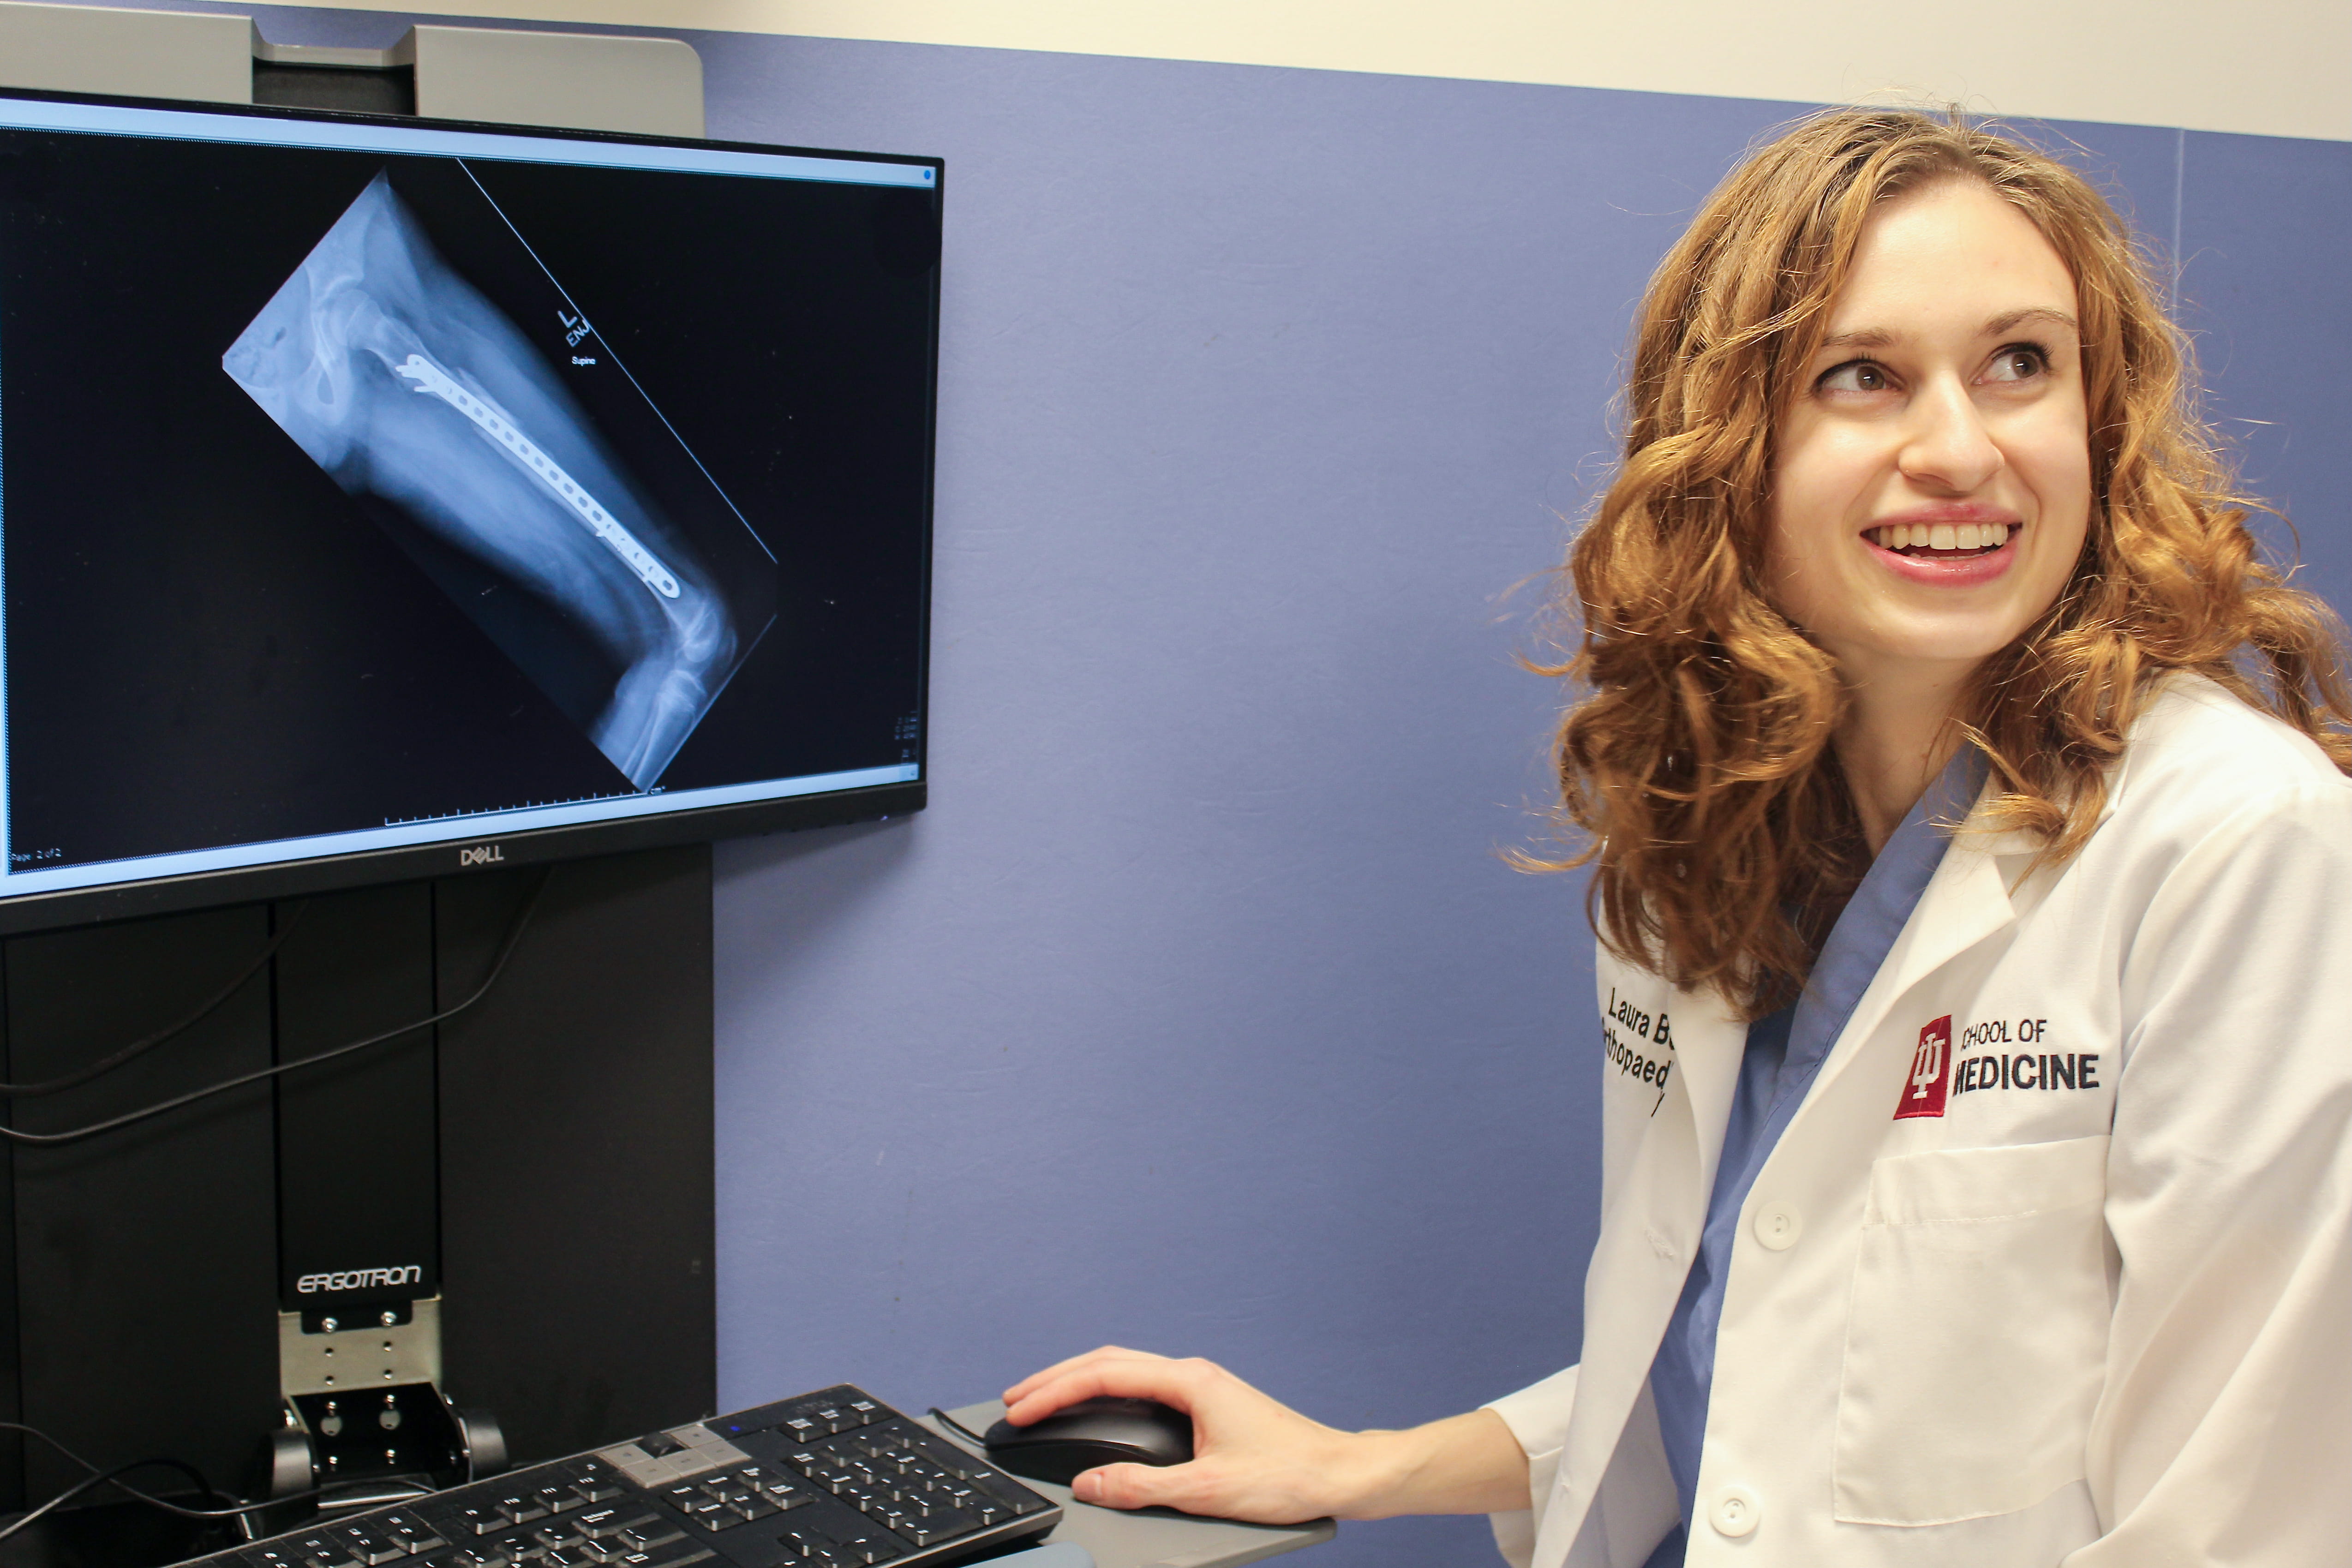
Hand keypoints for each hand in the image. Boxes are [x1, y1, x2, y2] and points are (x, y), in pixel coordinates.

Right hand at [1001, 1346, 1526, 1522]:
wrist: (1339, 1472)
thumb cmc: (1288, 1474)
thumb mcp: (1208, 1489)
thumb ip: (1142, 1486)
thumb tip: (1091, 1482)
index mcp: (1190, 1380)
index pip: (1104, 1374)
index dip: (1054, 1390)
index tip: (1020, 1407)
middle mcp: (1193, 1373)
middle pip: (1108, 1361)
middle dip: (1056, 1378)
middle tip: (1015, 1398)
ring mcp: (1201, 1385)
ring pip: (1125, 1368)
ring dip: (1080, 1381)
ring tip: (1043, 1400)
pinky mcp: (1207, 1402)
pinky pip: (1143, 1385)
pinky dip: (1107, 1392)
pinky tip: (1097, 1409)